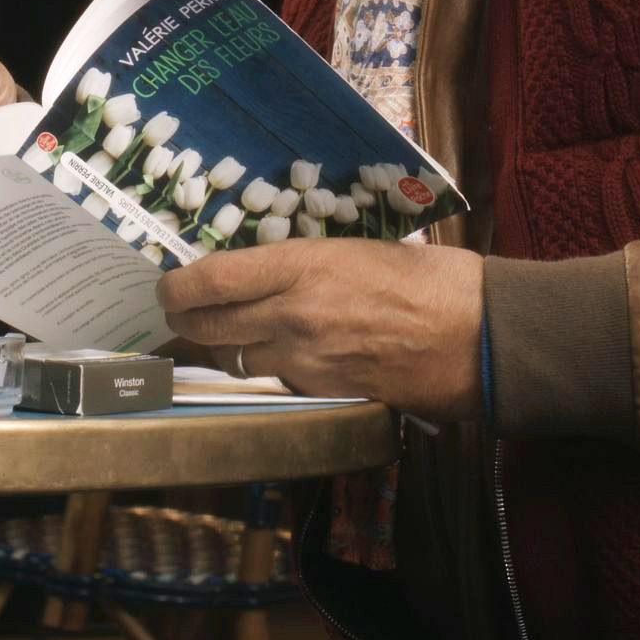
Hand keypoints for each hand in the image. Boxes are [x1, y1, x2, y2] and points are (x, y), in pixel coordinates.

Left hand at [157, 239, 483, 421]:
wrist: (472, 336)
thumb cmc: (426, 279)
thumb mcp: (357, 248)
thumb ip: (306, 262)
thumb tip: (267, 267)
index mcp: (302, 266)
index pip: (212, 280)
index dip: (177, 286)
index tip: (167, 285)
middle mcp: (292, 315)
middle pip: (210, 326)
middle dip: (185, 321)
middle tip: (176, 313)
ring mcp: (304, 360)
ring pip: (236, 359)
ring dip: (221, 348)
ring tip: (217, 336)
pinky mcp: (322, 392)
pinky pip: (273, 380)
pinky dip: (264, 370)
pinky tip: (271, 359)